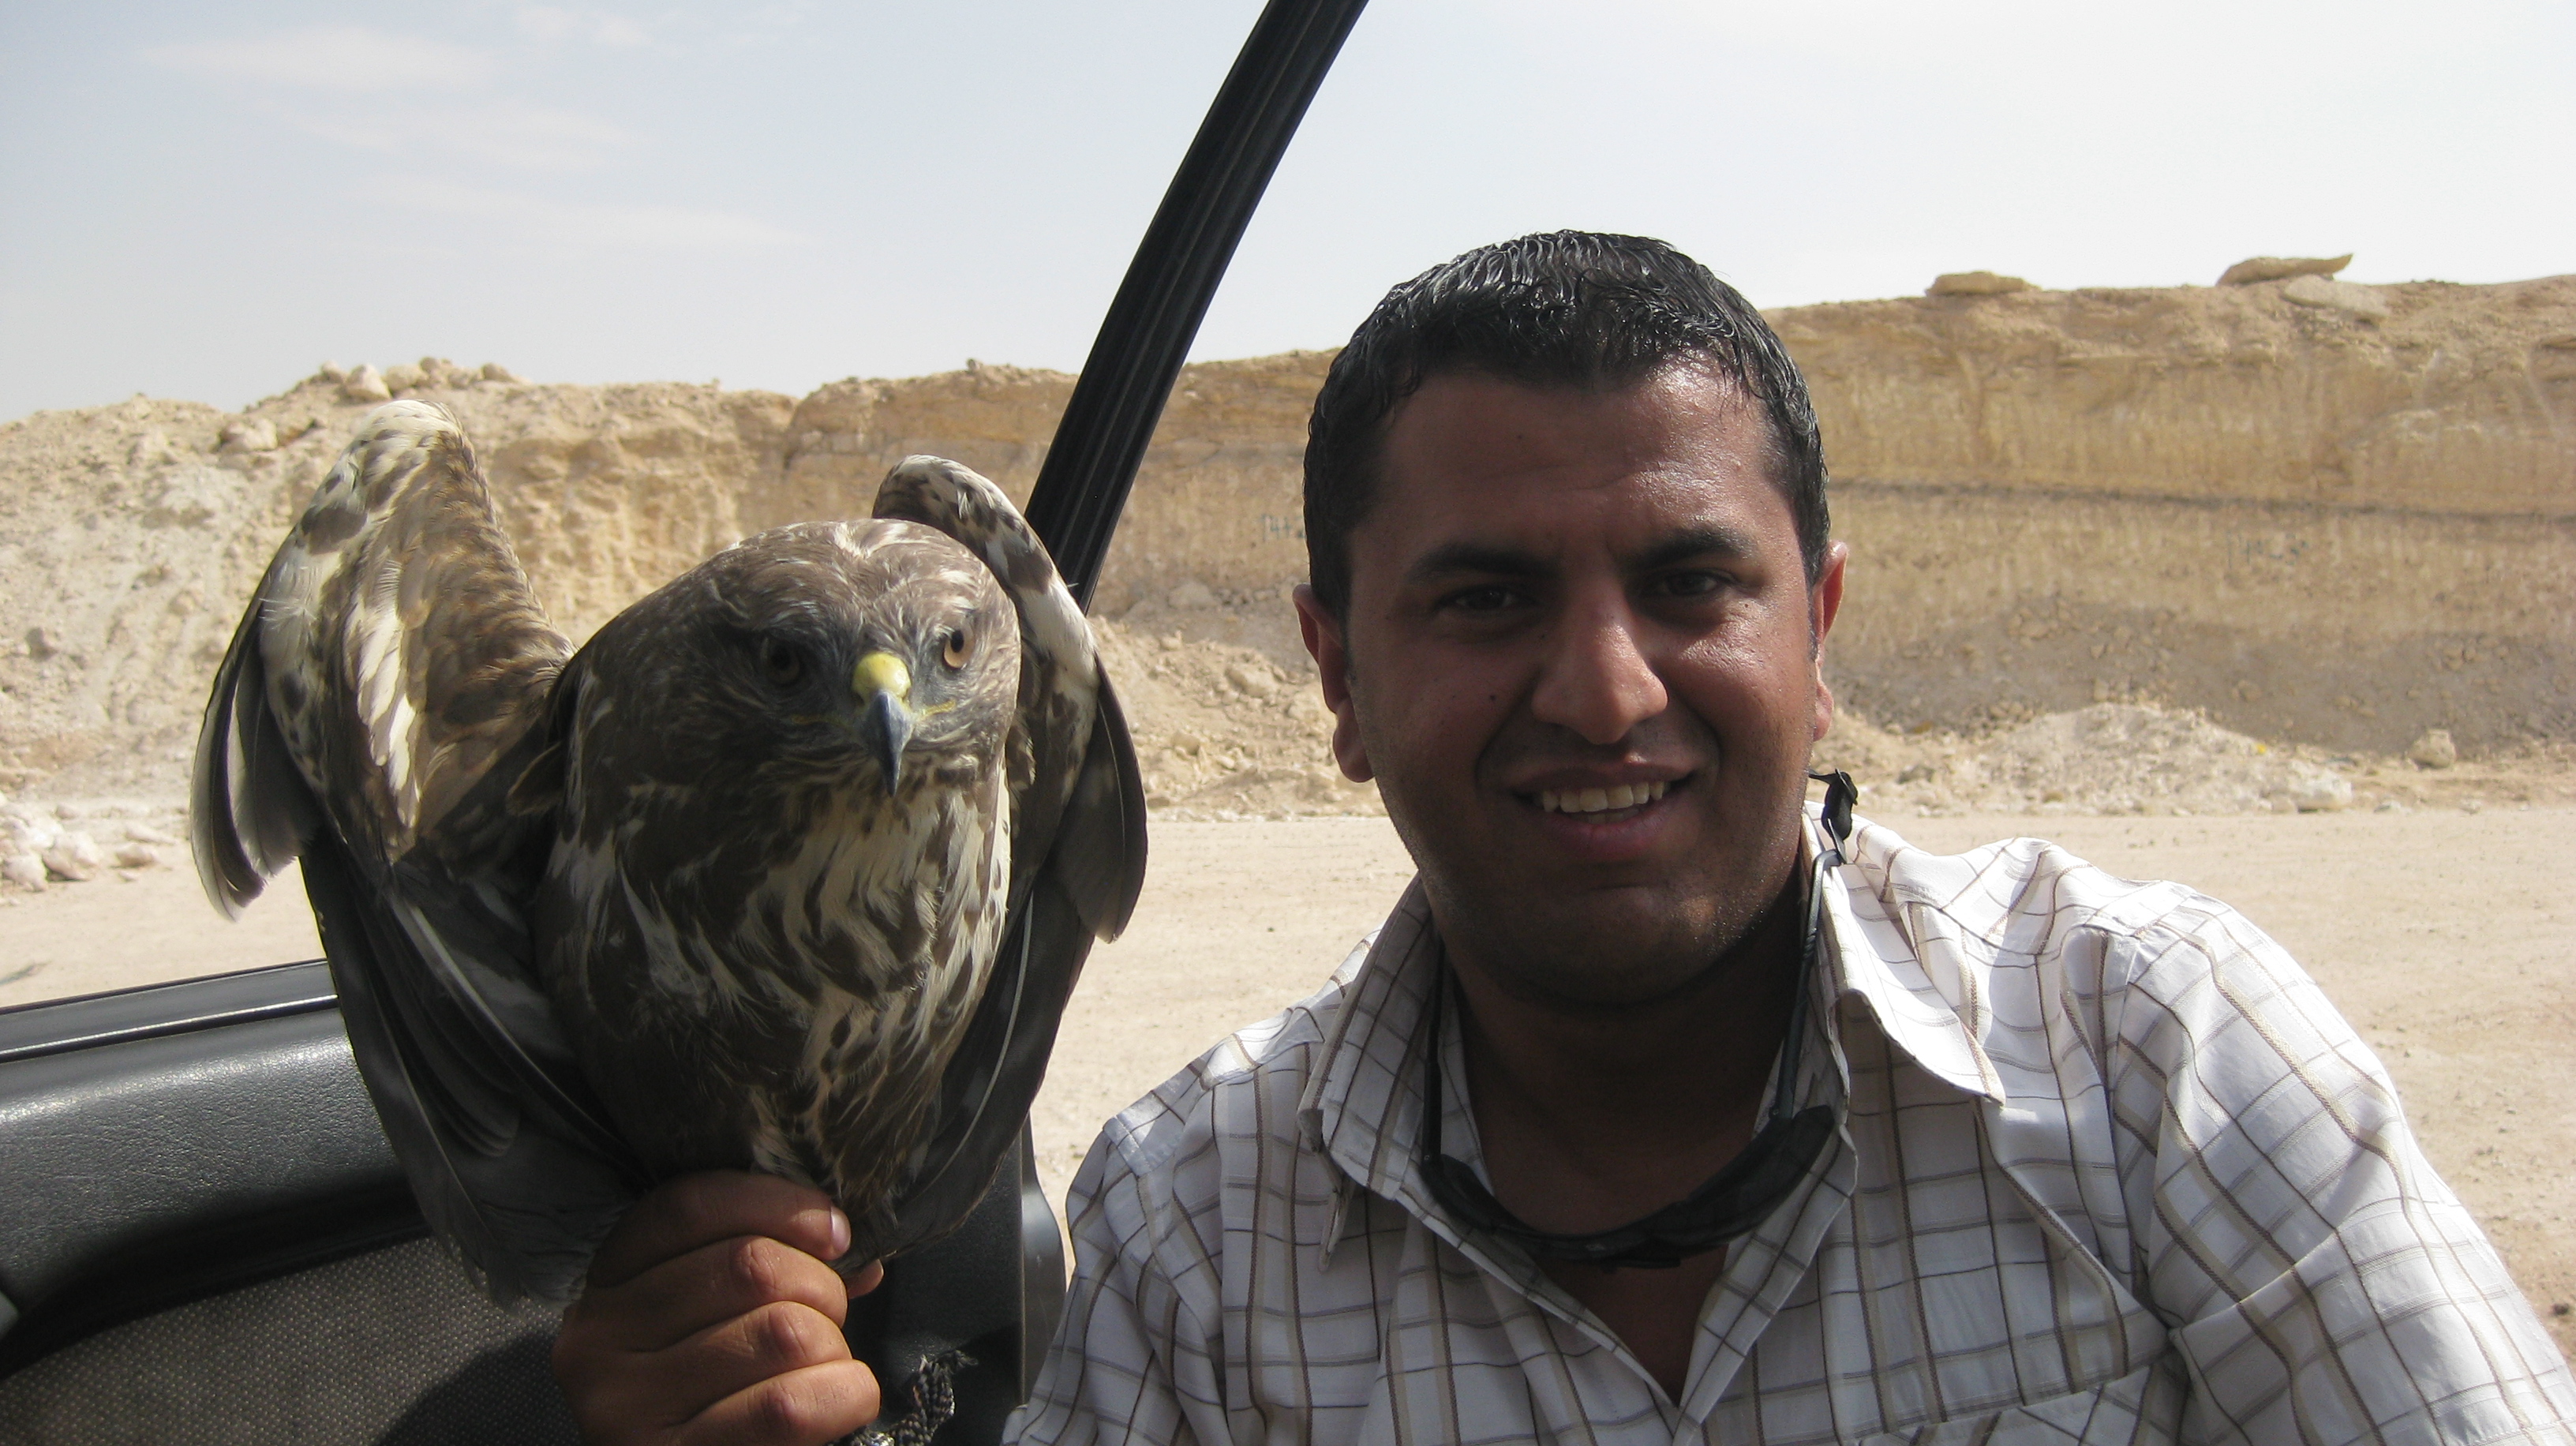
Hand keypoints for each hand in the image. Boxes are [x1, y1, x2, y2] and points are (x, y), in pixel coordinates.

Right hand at [552, 1171, 886, 1445]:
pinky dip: (843, 1393)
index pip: (690, 1205)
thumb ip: (771, 1265)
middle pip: (747, 1265)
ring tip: (826, 1367)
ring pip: (780, 1330)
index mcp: (609, 1281)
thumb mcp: (715, 1313)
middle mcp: (598, 1339)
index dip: (777, 1205)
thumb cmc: (715, 1392)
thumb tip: (850, 1251)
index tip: (832, 1233)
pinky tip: (847, 1396)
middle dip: (822, 1285)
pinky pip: (784, 1407)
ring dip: (833, 1345)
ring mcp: (624, 1406)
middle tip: (831, 1317)